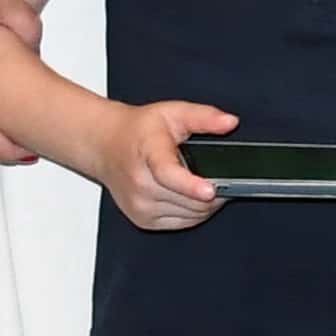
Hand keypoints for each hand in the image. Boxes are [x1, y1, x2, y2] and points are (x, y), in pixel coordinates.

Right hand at [100, 100, 235, 232]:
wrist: (106, 147)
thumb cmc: (139, 131)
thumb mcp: (173, 112)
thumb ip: (204, 117)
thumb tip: (229, 122)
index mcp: (148, 152)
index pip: (168, 174)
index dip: (191, 185)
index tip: (209, 190)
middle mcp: (140, 183)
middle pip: (190, 199)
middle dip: (215, 191)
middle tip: (223, 177)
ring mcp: (141, 205)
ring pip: (191, 215)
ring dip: (206, 204)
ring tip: (206, 183)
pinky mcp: (144, 220)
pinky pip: (183, 223)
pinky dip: (194, 212)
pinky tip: (192, 195)